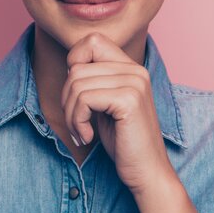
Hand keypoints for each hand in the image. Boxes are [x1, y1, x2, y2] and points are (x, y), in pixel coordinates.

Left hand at [60, 31, 174, 193]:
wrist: (147, 172)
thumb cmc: (122, 140)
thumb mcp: (104, 103)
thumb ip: (93, 80)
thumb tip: (70, 65)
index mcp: (130, 67)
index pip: (92, 40)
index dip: (75, 63)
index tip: (78, 95)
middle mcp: (135, 70)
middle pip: (77, 67)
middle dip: (66, 98)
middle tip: (76, 122)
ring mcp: (134, 83)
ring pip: (76, 84)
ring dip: (70, 113)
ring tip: (81, 131)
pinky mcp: (129, 100)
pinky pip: (84, 99)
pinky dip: (77, 120)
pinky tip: (87, 136)